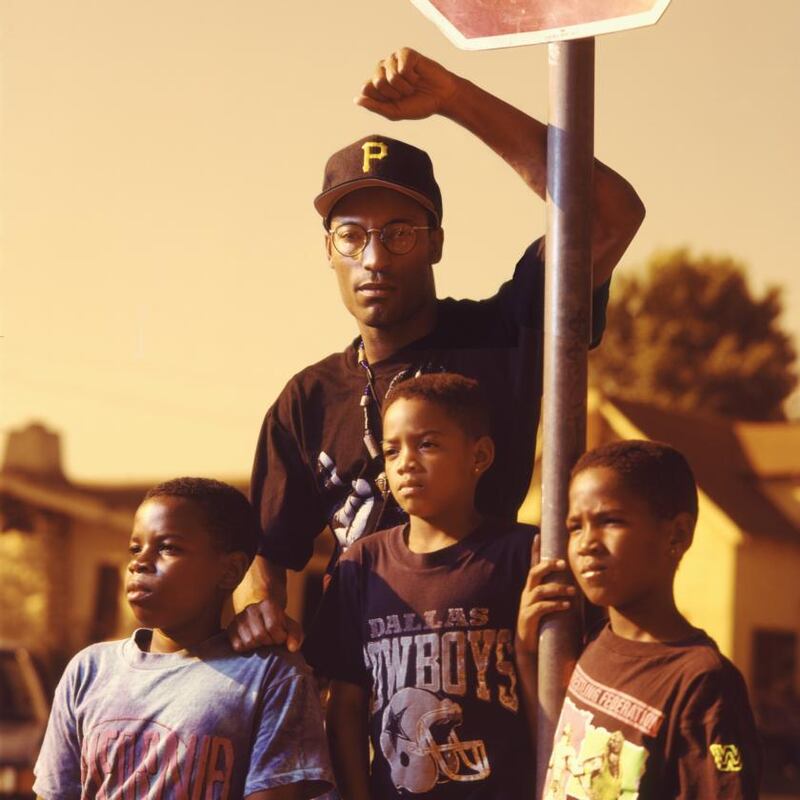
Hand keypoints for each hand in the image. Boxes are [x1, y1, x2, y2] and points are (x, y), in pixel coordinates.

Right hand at [227, 598, 303, 652]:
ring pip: (248, 642)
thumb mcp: (290, 626)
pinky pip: (238, 646)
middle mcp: (251, 609)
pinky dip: (246, 648)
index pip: (273, 627)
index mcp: (267, 604)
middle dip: (268, 642)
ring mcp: (238, 618)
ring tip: (261, 640)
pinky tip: (252, 642)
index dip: (279, 637)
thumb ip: (295, 636)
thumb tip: (292, 648)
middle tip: (271, 639)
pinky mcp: (230, 628)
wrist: (263, 616)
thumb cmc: (279, 623)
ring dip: (257, 646)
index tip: (281, 636)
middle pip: (260, 635)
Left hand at [356, 47, 459, 120]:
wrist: (441, 98)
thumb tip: (356, 99)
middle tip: (406, 94)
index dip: (382, 99)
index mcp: (376, 84)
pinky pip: (403, 67)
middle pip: (377, 82)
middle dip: (394, 94)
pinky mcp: (406, 53)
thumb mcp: (395, 112)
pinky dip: (412, 77)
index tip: (394, 102)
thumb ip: (375, 107)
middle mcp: (382, 69)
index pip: (366, 88)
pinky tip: (417, 75)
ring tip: (413, 85)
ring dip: (405, 87)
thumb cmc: (418, 105)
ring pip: (391, 76)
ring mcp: (394, 59)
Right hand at [516, 535, 575, 654]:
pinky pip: (541, 608)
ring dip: (557, 588)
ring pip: (539, 590)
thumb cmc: (543, 623)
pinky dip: (554, 605)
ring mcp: (526, 605)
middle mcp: (527, 593)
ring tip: (572, 592)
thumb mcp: (548, 605)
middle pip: (534, 572)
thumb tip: (578, 586)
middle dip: (548, 566)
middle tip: (563, 564)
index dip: (535, 550)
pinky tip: (566, 606)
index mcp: (533, 587)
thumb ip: (558, 595)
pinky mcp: (528, 618)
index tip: (538, 534)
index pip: (533, 565)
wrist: (528, 646)